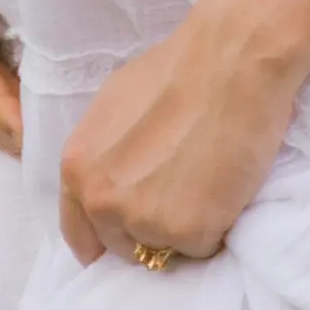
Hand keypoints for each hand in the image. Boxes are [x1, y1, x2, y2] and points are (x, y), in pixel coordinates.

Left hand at [59, 3, 307, 270]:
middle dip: (148, 229)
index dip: (104, 237)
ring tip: (205, 184)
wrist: (232, 62)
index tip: (124, 239)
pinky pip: (204, 246)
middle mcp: (102, 202)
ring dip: (183, 228)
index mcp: (77, 170)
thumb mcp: (111, 108)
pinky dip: (217, 227)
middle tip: (180, 195)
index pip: (80, 232)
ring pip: (164, 248)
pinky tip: (224, 187)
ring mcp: (146, 221)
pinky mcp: (190, 233)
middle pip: (124, 245)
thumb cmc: (176, 71)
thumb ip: (103, 156)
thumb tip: (113, 183)